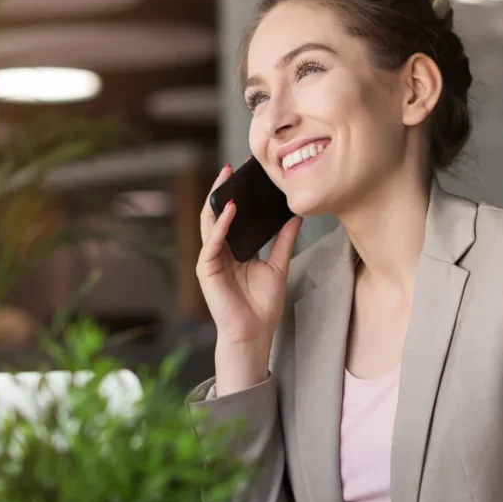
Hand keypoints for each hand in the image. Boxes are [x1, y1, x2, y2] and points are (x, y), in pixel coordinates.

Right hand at [197, 164, 301, 392]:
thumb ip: (284, 241)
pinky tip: (229, 208)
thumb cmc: (263, 306)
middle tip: (232, 168)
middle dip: (222, 190)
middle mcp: (220, 252)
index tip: (248, 175)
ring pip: (209, 223)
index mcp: (234, 250)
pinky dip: (220, 224)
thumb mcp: (278, 266)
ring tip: (226, 179)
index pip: (233, 217)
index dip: (238, 196)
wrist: (254, 333)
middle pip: (217, 214)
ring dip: (216, 200)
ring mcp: (211, 260)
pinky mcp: (206, 270)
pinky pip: (212, 242)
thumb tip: (296, 217)